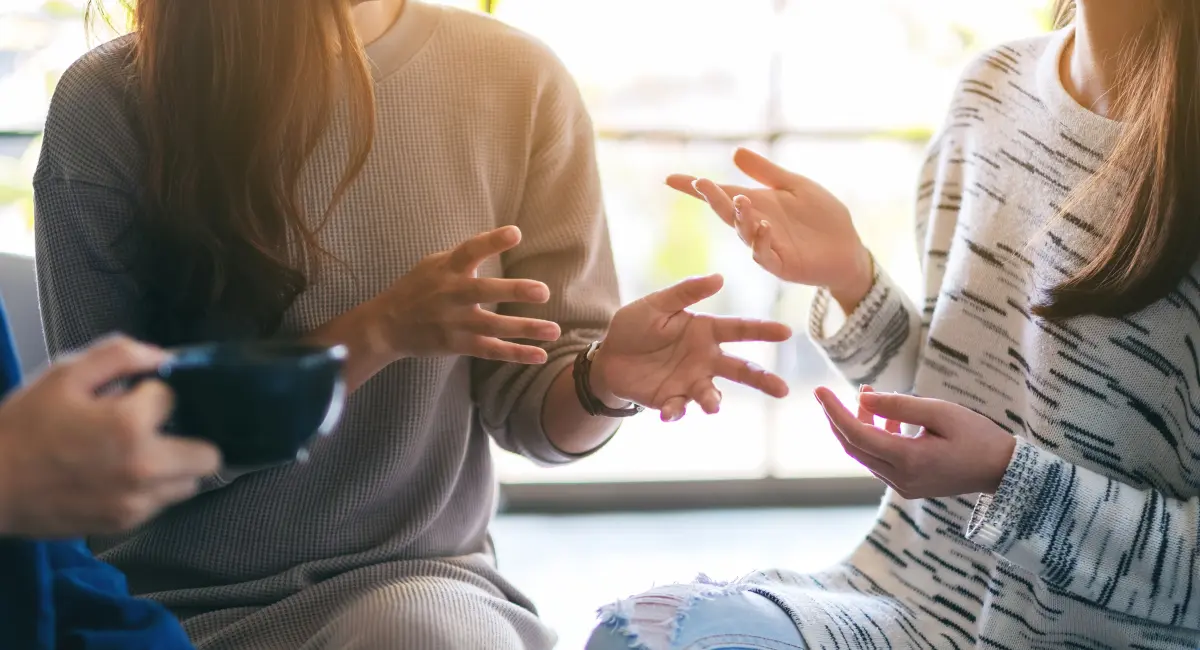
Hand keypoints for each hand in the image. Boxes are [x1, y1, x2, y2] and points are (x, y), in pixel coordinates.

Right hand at [0, 336, 221, 537]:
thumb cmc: (22, 428)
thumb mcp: (64, 375)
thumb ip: (119, 355)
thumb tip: (162, 357)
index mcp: (130, 425)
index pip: (173, 398)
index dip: (151, 393)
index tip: (128, 397)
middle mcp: (144, 468)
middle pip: (207, 454)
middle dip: (188, 436)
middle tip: (155, 430)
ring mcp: (137, 501)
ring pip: (190, 484)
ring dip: (175, 466)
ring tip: (138, 454)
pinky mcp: (124, 523)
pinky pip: (162, 504)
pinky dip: (152, 489)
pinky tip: (120, 476)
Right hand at [362, 226, 561, 364]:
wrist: (387, 326)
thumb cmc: (417, 288)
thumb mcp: (434, 264)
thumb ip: (464, 257)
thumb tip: (498, 240)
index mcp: (446, 269)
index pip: (469, 251)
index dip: (491, 242)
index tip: (515, 233)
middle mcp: (451, 294)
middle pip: (483, 291)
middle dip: (512, 291)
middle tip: (542, 291)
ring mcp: (454, 322)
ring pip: (493, 326)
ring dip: (525, 329)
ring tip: (555, 330)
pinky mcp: (457, 344)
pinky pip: (491, 350)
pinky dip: (516, 354)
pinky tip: (540, 355)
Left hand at [591, 274, 791, 421]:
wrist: (608, 356)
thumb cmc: (635, 325)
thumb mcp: (657, 304)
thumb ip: (686, 292)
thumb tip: (719, 278)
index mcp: (706, 331)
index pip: (740, 330)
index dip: (763, 330)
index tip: (786, 332)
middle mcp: (705, 359)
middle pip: (741, 370)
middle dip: (763, 379)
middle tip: (783, 390)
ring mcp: (691, 382)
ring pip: (712, 394)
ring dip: (713, 401)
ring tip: (712, 406)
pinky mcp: (672, 400)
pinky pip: (679, 408)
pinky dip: (676, 412)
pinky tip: (668, 413)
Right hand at [668, 148, 873, 311]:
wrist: (848, 247)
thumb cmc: (822, 216)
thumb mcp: (795, 186)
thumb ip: (766, 172)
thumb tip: (735, 152)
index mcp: (756, 204)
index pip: (721, 195)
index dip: (695, 188)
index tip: (670, 179)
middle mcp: (755, 225)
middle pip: (726, 212)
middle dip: (713, 199)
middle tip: (701, 183)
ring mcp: (766, 246)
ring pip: (743, 233)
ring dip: (739, 218)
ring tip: (740, 200)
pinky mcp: (782, 265)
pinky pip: (765, 255)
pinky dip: (761, 241)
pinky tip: (764, 226)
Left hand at [814, 386, 1016, 498]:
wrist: (1003, 471)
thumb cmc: (978, 436)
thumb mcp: (940, 412)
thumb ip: (900, 406)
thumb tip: (863, 398)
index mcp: (907, 460)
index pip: (856, 434)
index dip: (834, 411)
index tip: (819, 391)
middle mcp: (899, 478)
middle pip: (853, 447)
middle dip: (839, 418)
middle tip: (832, 393)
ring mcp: (902, 486)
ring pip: (865, 454)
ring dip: (860, 425)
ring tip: (869, 396)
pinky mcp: (907, 486)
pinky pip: (879, 461)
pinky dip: (875, 438)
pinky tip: (886, 419)